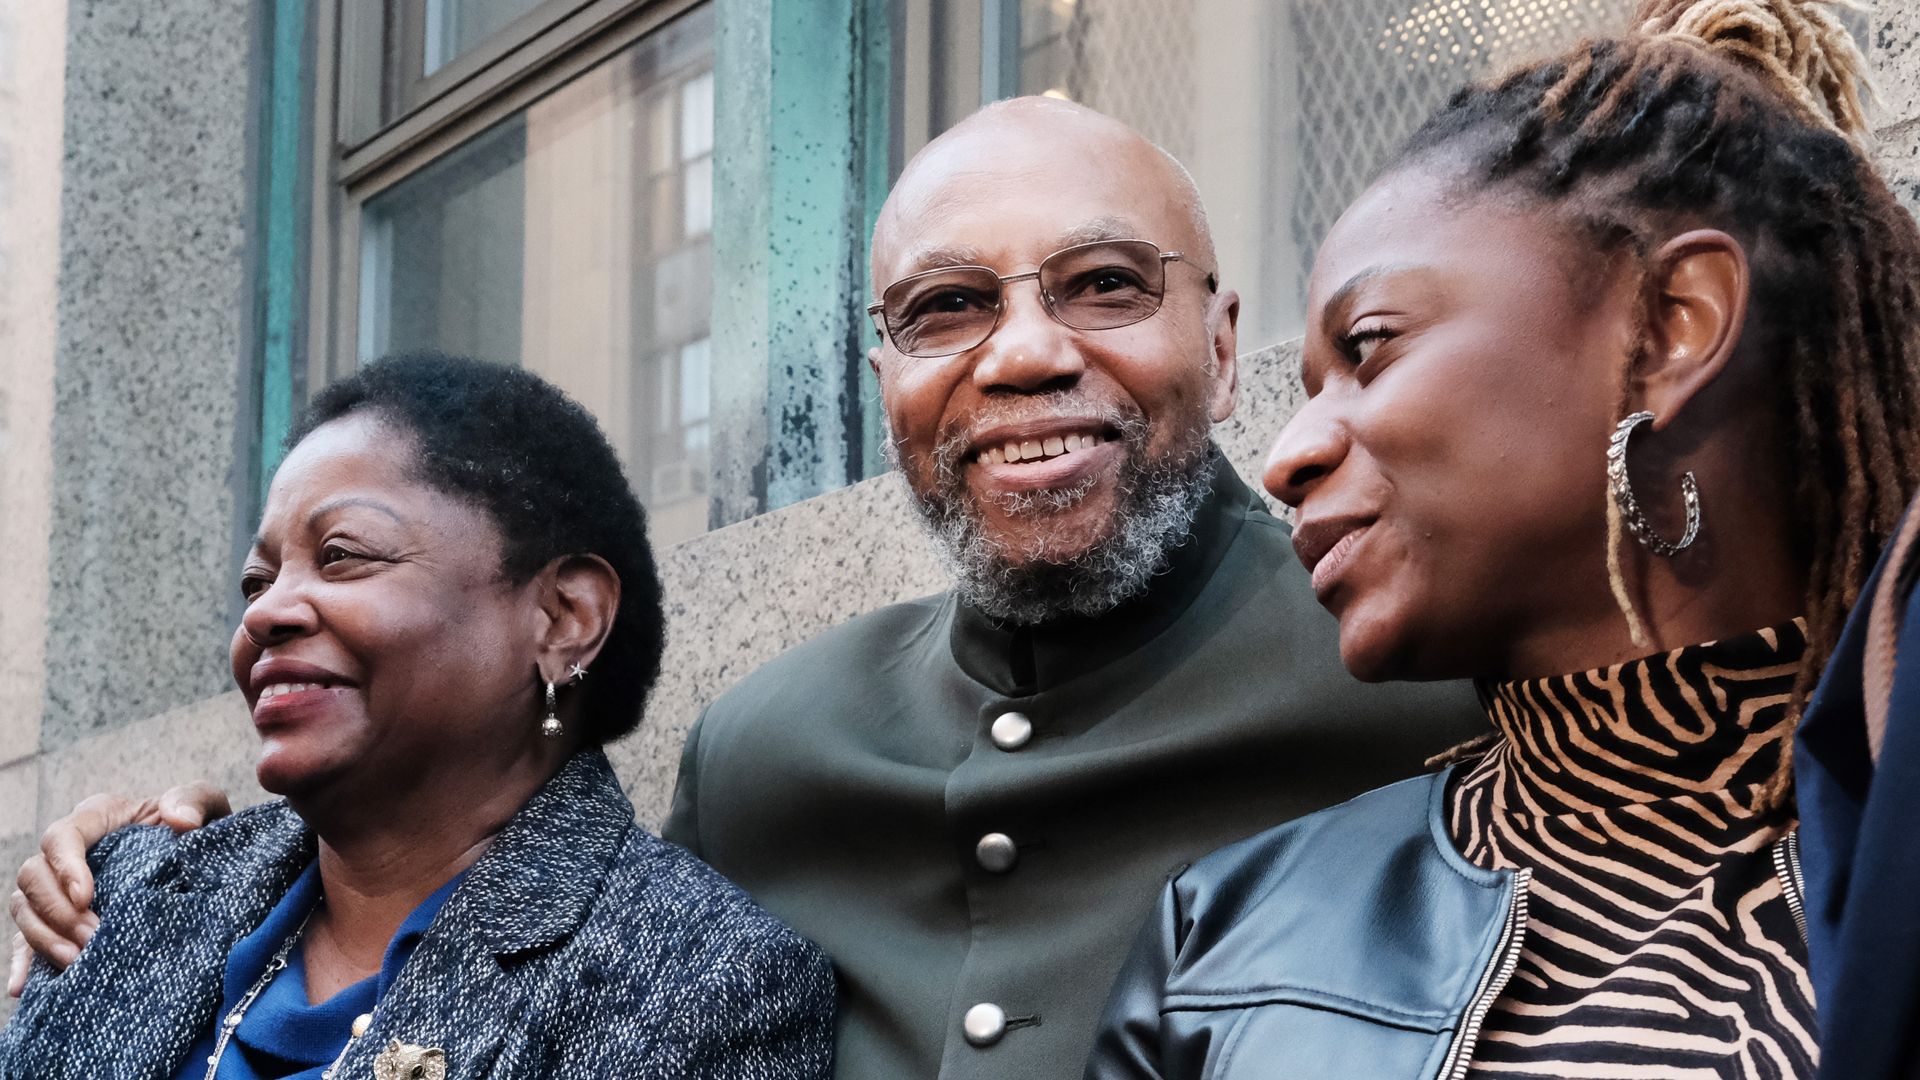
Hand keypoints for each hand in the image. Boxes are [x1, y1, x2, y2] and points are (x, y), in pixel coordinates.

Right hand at [6, 783, 230, 996]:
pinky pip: (26, 939)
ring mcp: (60, 886)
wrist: (202, 859)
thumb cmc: (197, 827)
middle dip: (58, 911)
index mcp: (97, 818)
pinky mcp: (62, 919)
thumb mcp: (204, 804)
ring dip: (45, 937)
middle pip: (33, 876)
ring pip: (25, 908)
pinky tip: (23, 988)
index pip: (61, 837)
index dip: (65, 867)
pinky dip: (23, 963)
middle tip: (93, 937)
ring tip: (78, 961)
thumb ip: (194, 800)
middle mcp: (69, 851)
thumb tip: (180, 820)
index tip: (86, 897)